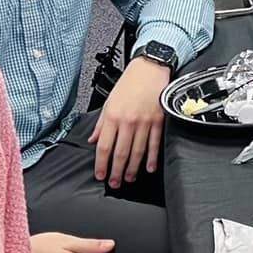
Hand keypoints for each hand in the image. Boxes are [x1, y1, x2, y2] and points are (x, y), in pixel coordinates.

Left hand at [90, 56, 169, 183]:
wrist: (150, 68)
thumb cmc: (129, 83)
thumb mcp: (109, 101)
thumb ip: (101, 123)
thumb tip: (94, 140)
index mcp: (112, 116)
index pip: (104, 146)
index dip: (102, 164)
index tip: (101, 175)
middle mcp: (127, 121)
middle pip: (120, 153)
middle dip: (116, 171)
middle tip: (115, 184)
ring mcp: (144, 122)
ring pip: (137, 151)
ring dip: (133, 168)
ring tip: (129, 178)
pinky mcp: (158, 121)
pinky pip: (154, 144)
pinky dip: (152, 158)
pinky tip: (150, 167)